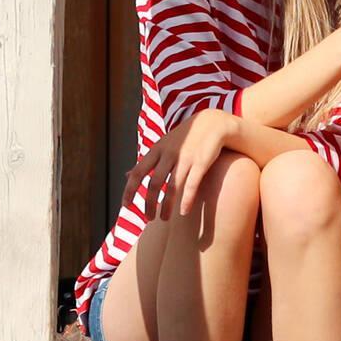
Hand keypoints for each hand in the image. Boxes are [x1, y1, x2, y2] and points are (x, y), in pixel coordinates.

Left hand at [124, 106, 238, 221]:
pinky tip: (184, 211)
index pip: (138, 172)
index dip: (129, 190)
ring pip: (172, 186)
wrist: (214, 122)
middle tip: (148, 218)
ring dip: (166, 206)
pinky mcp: (202, 161)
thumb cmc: (186, 137)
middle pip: (154, 183)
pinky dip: (186, 199)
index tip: (125, 207)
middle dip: (149, 203)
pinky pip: (192, 184)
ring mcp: (186, 157)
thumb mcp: (163, 145)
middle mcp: (169, 153)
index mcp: (157, 149)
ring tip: (164, 218)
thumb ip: (147, 161)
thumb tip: (126, 175)